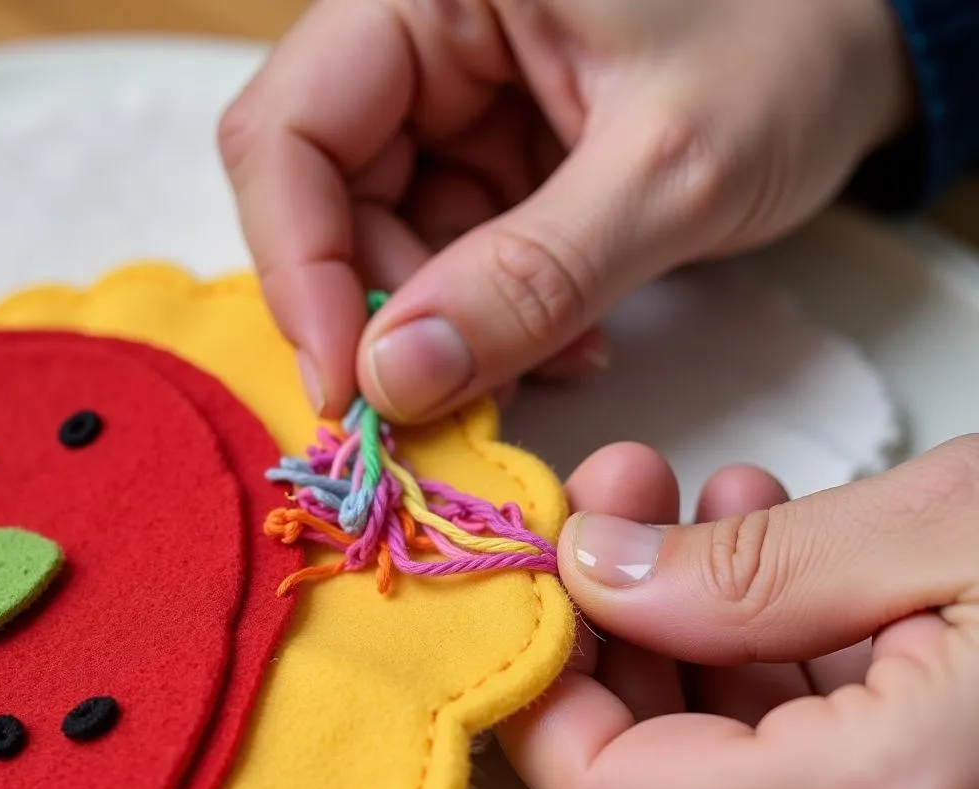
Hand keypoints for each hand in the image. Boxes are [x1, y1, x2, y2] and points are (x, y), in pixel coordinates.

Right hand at [219, 0, 913, 422]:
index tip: (350, 389)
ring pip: (386, 244)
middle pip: (323, 199)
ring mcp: (451, 108)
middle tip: (452, 396)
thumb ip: (530, 275)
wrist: (852, 48)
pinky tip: (570, 339)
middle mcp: (420, 39)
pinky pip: (449, 262)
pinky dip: (494, 322)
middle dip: (387, 314)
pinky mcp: (489, 163)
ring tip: (555, 359)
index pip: (289, 132)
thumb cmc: (787, 53)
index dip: (301, 272)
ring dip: (452, 331)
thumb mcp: (667, 168)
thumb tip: (394, 379)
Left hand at [498, 436, 978, 788]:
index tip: (536, 573)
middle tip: (619, 496)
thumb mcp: (954, 526)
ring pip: (724, 765)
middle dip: (615, 630)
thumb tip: (595, 570)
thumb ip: (747, 569)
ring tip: (703, 503)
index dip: (543, 686)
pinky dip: (765, 660)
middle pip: (653, 781)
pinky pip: (802, 763)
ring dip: (688, 628)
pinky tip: (783, 556)